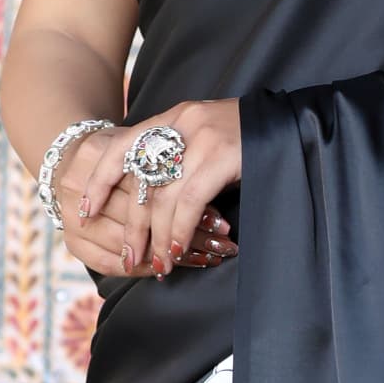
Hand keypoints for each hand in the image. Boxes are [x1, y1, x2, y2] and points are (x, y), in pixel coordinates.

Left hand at [74, 99, 242, 280]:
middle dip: (132, 225)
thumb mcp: (209, 140)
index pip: (119, 145)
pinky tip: (180, 249)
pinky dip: (181, 230)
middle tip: (129, 258)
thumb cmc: (253, 141)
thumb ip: (181, 158)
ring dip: (158, 237)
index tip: (85, 209)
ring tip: (160, 264)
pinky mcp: (224, 154)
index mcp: (174, 118)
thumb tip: (154, 203)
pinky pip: (189, 201)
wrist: (298, 123)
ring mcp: (202, 137)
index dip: (100, 179)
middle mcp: (182, 123)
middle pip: (138, 179)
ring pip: (162, 196)